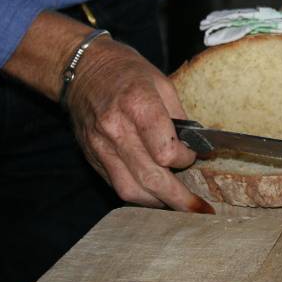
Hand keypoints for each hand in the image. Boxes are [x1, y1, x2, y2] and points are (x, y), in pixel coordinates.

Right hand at [65, 38, 213, 212]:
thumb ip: (179, 116)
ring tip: (179, 207)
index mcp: (137, 105)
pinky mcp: (92, 157)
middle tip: (200, 211)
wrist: (82, 69)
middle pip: (150, 177)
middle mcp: (115, 129)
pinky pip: (117, 185)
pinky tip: (156, 196)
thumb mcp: (162, 83)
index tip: (193, 155)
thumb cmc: (127, 72)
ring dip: (158, 203)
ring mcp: (100, 146)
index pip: (165, 150)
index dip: (185, 158)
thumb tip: (197, 146)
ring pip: (131, 189)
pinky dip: (139, 194)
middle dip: (179, 198)